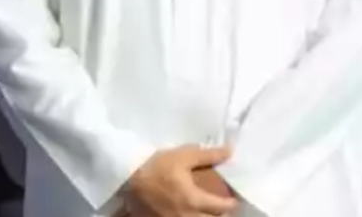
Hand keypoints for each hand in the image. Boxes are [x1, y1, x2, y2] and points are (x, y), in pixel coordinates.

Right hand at [123, 145, 237, 216]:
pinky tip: (186, 212)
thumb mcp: (183, 155)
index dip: (231, 203)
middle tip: (222, 208)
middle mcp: (188, 216)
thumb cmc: (157, 166)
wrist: (128, 178)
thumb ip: (207, 155)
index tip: (233, 199)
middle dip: (220, 215)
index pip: (222, 207)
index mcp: (195, 200)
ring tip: (205, 211)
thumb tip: (229, 151)